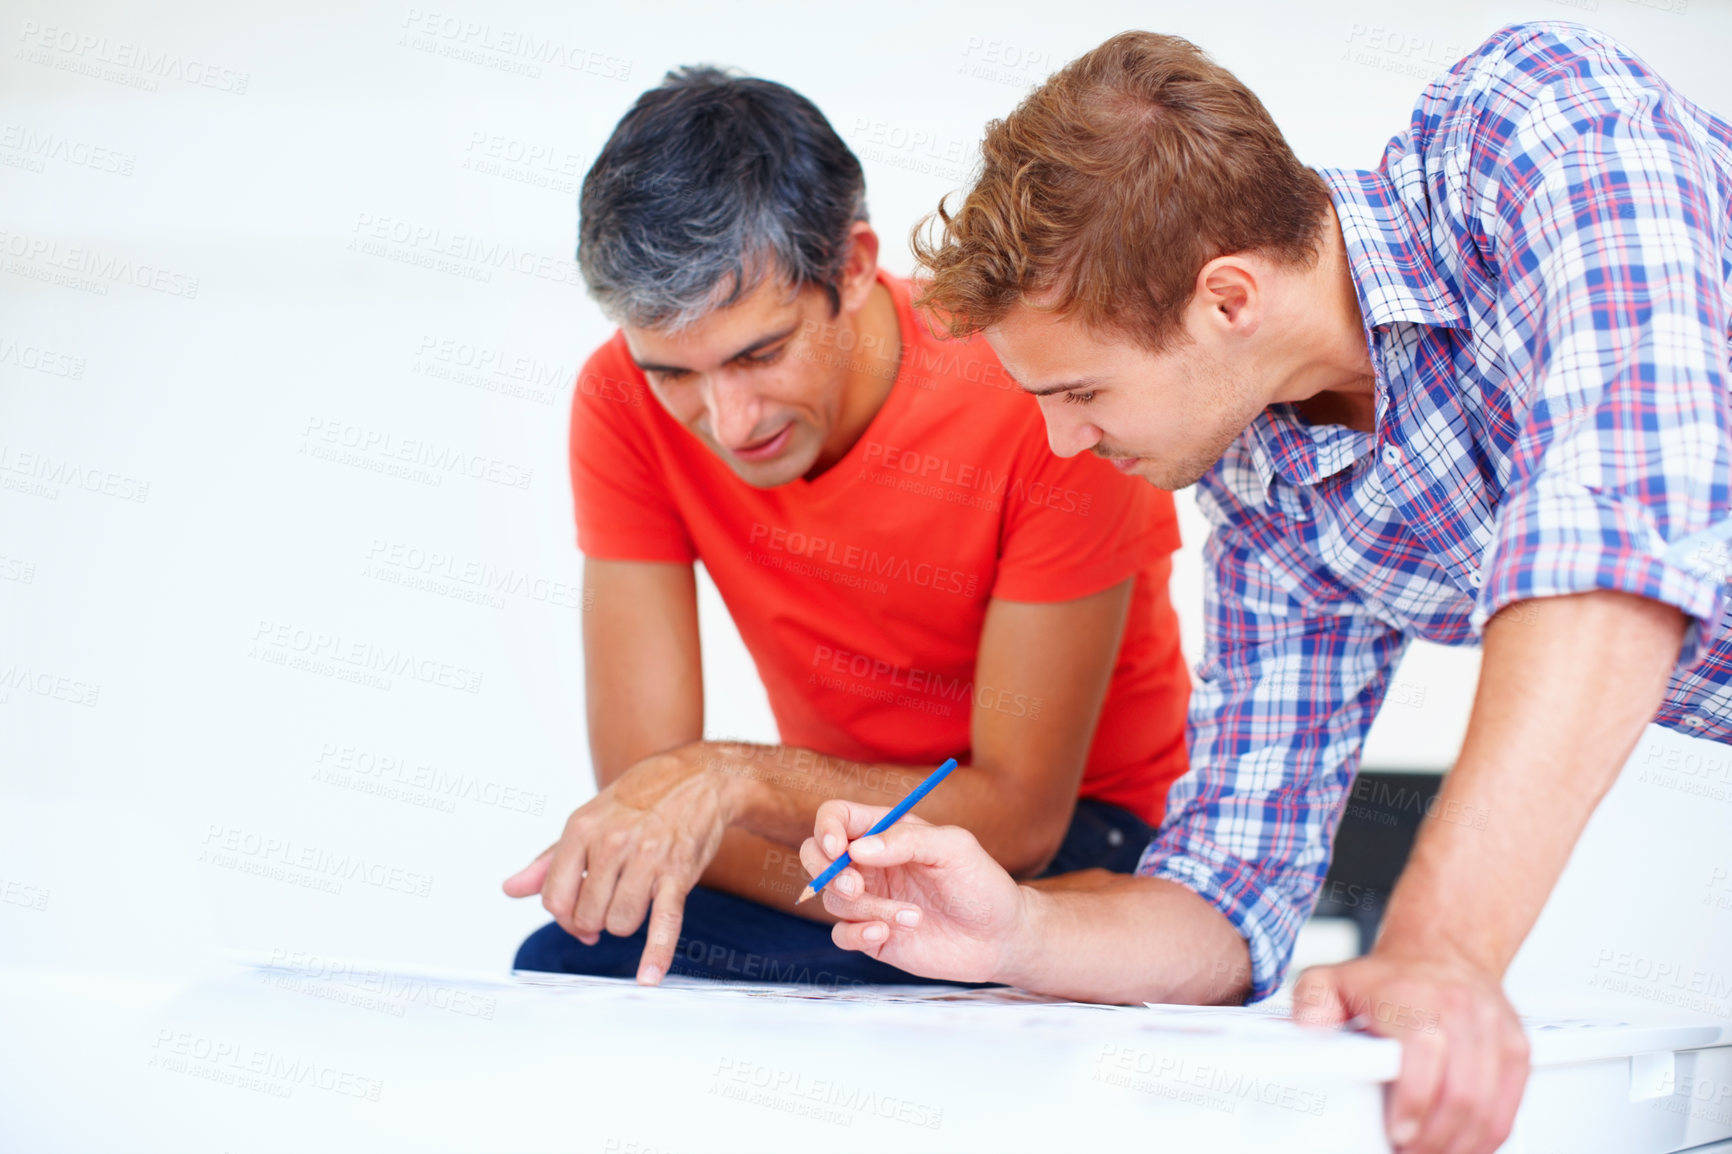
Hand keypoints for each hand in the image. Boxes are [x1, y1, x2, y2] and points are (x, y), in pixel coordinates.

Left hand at [502, 746, 737, 983]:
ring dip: (624, 923)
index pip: (554, 898)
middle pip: (586, 916)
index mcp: (581, 828)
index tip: (578, 914)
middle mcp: (611, 843)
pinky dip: (656, 953)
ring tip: (634, 900)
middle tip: (609, 905)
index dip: (563, 916)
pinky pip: (664, 922)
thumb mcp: (588, 819)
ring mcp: (646, 859)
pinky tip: (649, 977)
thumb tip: (510, 889)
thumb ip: (549, 860)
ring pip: (619, 924)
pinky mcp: (678, 874)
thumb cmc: (640, 798)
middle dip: (594, 921)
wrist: (698, 777)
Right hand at [798, 799, 1028, 982]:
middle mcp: (871, 864)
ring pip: (833, 899)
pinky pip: (841, 934)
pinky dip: (857, 934)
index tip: (838, 850)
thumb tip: (856, 849)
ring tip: (913, 916)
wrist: (1000, 937)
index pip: (836, 817)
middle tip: (856, 886)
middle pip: (815, 855)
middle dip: (827, 871)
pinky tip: (888, 934)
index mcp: (886, 831)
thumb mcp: (955, 848)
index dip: (827, 829)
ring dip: (869, 909)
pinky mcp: (872, 936)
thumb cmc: (981, 883)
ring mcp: (869, 899)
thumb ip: (908, 839)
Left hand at [1293, 950, 1528, 1153]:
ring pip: (1489, 1107)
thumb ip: (1311, 1005)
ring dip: (1460, 1145)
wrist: (1441, 953)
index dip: (1414, 1103)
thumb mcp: (1333, 980)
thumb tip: (1306, 1031)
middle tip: (1409, 1152)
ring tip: (1429, 1152)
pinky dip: (1486, 1136)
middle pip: (1462, 1093)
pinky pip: (1510, 1107)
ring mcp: (1494, 1031)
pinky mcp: (1517, 1050)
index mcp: (1415, 997)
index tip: (1399, 1133)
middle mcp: (1461, 1011)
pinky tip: (1460, 1145)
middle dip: (1435, 1139)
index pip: (1424, 1053)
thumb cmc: (1388, 978)